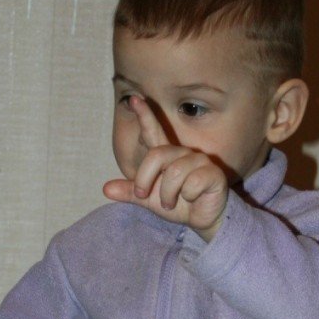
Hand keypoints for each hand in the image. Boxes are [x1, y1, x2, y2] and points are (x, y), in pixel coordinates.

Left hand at [103, 95, 228, 240]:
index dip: (145, 115)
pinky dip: (188, 196)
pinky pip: (192, 183)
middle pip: (156, 156)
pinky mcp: (213, 173)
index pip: (154, 132)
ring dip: (167, 195)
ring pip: (174, 173)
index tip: (134, 99)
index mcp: (167, 156)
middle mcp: (182, 153)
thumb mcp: (149, 200)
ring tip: (171, 202)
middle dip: (145, 179)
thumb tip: (105, 189)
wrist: (200, 220)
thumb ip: (130, 192)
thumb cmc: (177, 205)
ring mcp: (199, 161)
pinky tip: (194, 198)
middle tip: (144, 195)